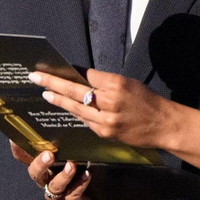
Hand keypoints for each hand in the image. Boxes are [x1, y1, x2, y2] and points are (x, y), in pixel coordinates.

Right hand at [11, 140, 107, 199]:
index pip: (24, 157)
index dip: (17, 149)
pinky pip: (71, 195)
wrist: (100, 197)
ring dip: (63, 176)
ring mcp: (56, 193)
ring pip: (54, 186)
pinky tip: (87, 175)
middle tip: (49, 154)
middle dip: (40, 163)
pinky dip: (79, 184)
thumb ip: (67, 144)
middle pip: (35, 172)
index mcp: (44, 165)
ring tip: (72, 165)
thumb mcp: (75, 155)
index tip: (15, 139)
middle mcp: (46, 179)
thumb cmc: (85, 170)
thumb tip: (68, 121)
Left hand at [28, 69, 182, 149]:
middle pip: (75, 90)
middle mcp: (110, 101)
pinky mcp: (105, 133)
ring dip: (58, 100)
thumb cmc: (147, 101)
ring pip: (76, 108)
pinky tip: (65, 108)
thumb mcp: (128, 83)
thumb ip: (105, 81)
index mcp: (116, 83)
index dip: (68, 72)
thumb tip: (81, 76)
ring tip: (45, 93)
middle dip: (53, 83)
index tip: (52, 67)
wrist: (163, 125)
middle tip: (36, 77)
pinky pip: (85, 121)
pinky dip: (75, 113)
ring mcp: (106, 119)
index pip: (86, 75)